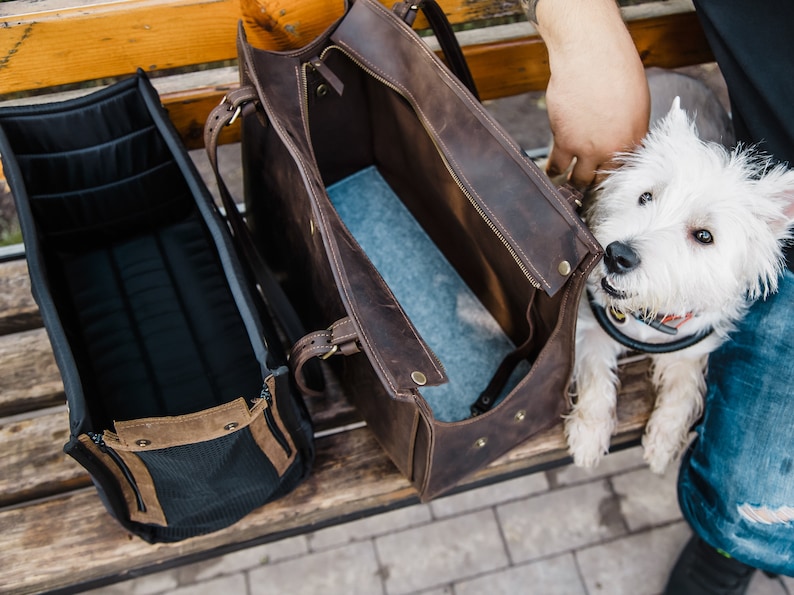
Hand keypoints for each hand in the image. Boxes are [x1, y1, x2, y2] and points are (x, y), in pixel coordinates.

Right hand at [534, 0, 649, 187]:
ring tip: (568, 186)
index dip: (615, 179)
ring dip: (573, 183)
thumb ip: (629, 129)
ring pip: (579, 180)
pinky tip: (551, 172)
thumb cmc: (616, 70)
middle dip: (595, 186)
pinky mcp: (564, 141)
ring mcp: (588, 148)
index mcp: (635, 139)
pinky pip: (556, 165)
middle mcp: (613, 149)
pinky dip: (552, 171)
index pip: (627, 171)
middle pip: (603, 181)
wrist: (591, 56)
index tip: (607, 183)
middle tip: (587, 187)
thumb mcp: (637, 103)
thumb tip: (621, 143)